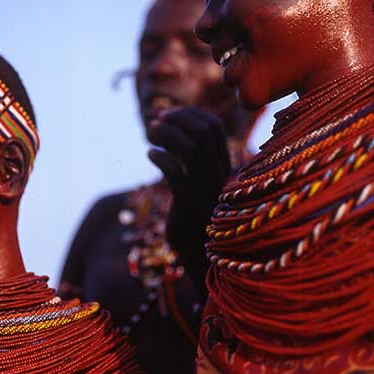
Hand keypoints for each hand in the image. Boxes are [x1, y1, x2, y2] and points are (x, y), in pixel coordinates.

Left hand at [146, 106, 230, 294]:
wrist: (202, 260)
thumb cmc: (195, 220)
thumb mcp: (196, 187)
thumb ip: (193, 163)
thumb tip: (174, 136)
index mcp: (224, 167)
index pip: (214, 127)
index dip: (190, 114)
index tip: (169, 115)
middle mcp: (219, 175)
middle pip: (204, 131)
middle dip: (177, 119)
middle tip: (156, 122)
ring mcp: (205, 189)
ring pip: (190, 148)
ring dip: (166, 134)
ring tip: (149, 133)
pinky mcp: (189, 205)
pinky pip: (176, 173)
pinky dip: (161, 157)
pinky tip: (149, 155)